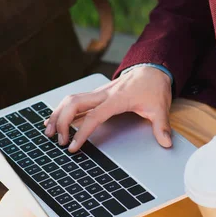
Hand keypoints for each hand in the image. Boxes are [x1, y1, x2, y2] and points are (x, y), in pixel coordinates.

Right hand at [44, 66, 172, 151]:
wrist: (152, 69)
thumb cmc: (154, 88)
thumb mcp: (160, 107)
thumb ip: (161, 126)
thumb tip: (166, 143)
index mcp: (117, 99)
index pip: (93, 116)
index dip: (81, 132)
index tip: (72, 147)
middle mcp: (103, 94)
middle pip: (74, 103)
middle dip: (62, 121)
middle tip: (58, 140)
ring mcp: (98, 93)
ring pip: (71, 99)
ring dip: (58, 114)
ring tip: (49, 132)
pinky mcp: (96, 94)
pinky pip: (75, 100)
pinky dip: (62, 109)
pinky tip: (54, 120)